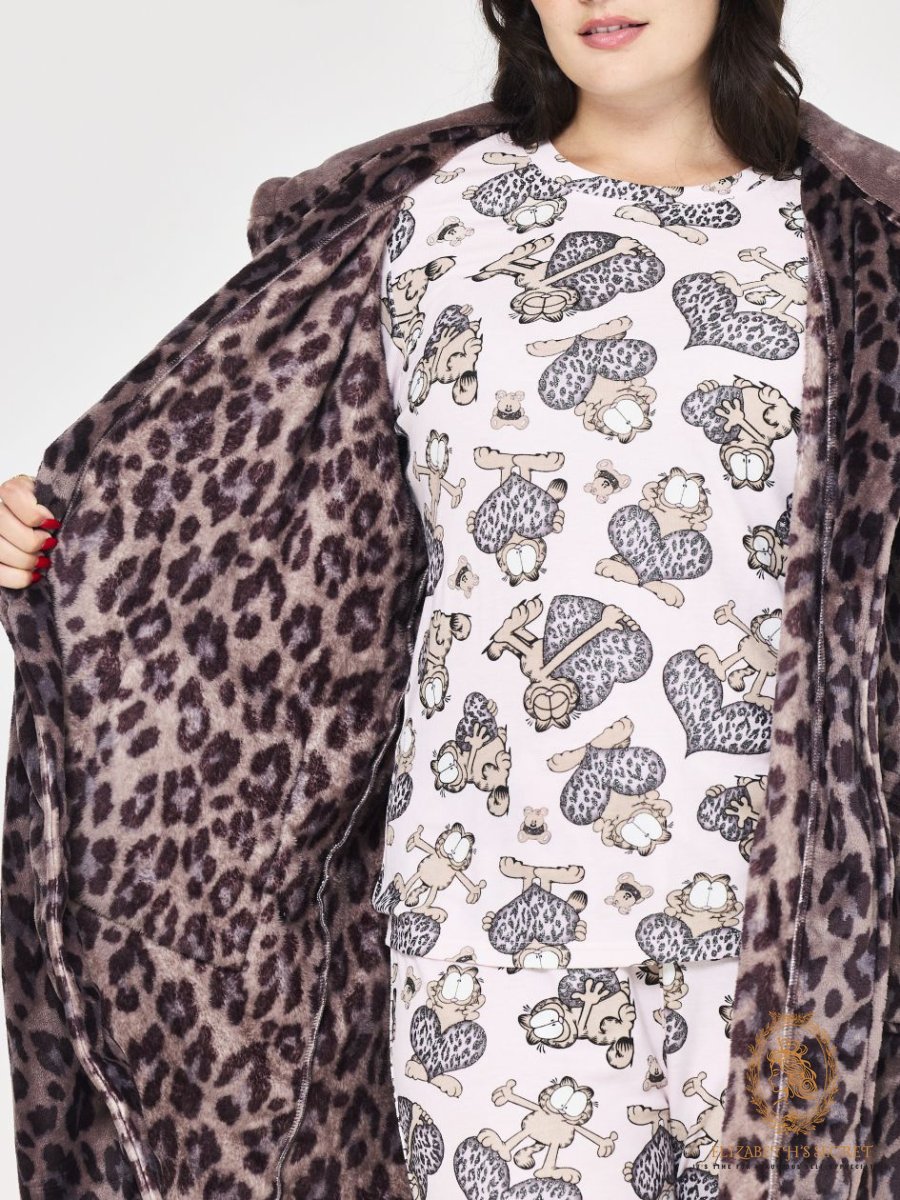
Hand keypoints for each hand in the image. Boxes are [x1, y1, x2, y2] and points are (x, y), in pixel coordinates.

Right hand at [0, 474, 59, 588]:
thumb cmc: (62, 518)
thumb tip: (58, 523)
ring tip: (43, 562)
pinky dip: (16, 577)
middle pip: (1, 522)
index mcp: (16, 489)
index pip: (11, 493)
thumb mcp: (64, 505)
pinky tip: (34, 576)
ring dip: (24, 560)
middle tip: (50, 545)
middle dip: (29, 540)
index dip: (32, 513)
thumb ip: (62, 505)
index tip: (53, 525)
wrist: (53, 535)